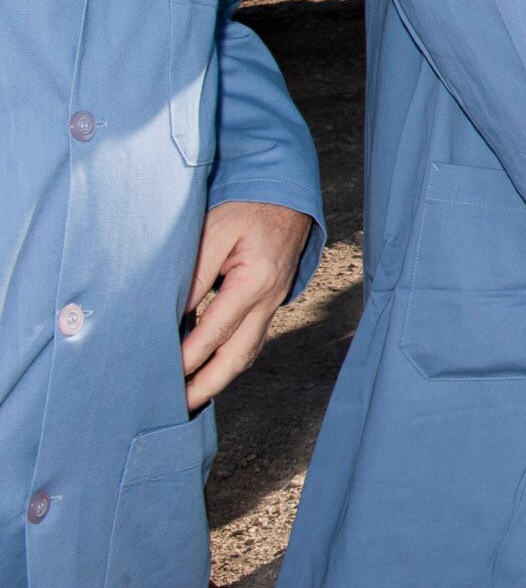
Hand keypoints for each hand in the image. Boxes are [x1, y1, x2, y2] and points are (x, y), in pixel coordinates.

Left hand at [182, 200, 312, 410]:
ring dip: (220, 378)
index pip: (216, 331)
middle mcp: (269, 299)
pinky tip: (210, 366)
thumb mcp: (213, 232)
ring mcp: (273, 303)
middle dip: (207, 385)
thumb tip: (171, 315)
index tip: (162, 378)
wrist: (286, 196)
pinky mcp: (270, 301)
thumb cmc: (247, 209)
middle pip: (238, 356)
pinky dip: (230, 359)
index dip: (188, 358)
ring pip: (247, 352)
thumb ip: (193, 275)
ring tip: (191, 396)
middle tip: (178, 407)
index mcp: (255, 282)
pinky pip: (251, 339)